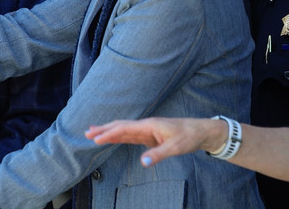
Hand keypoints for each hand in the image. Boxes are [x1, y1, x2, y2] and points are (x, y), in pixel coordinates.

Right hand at [85, 117, 225, 166]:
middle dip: (103, 129)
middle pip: (120, 126)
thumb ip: (158, 154)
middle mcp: (145, 125)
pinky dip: (119, 136)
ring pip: (124, 130)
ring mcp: (147, 130)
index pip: (124, 128)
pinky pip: (130, 135)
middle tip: (87, 133)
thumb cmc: (189, 137)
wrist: (201, 131)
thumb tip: (142, 162)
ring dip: (109, 131)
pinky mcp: (150, 135)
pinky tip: (112, 137)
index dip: (109, 133)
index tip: (95, 138)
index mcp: (149, 125)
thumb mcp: (176, 148)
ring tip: (93, 133)